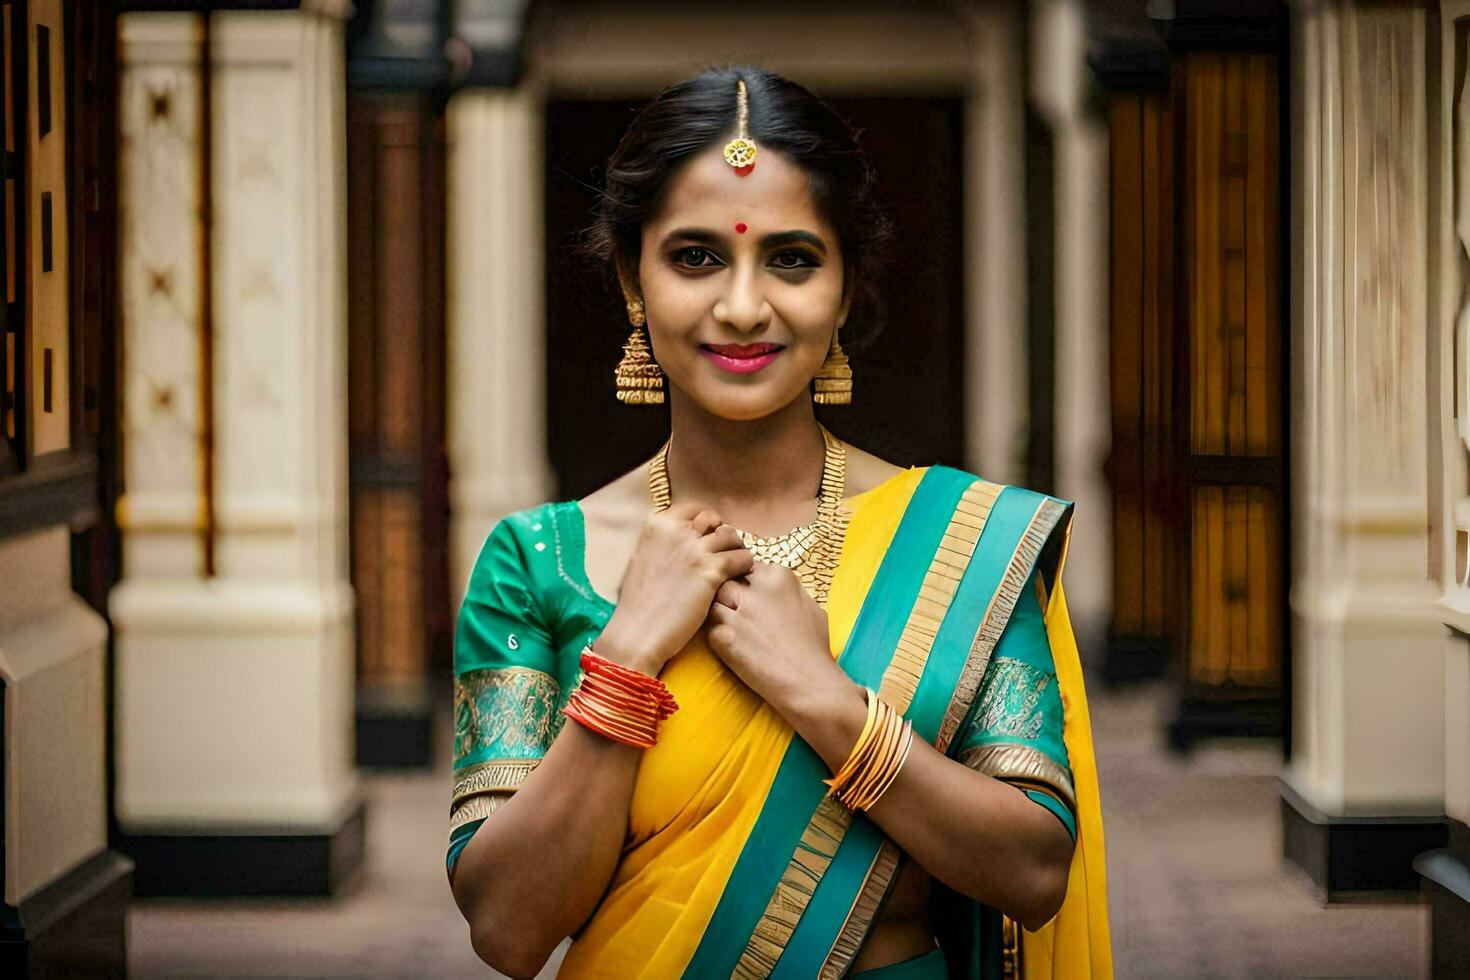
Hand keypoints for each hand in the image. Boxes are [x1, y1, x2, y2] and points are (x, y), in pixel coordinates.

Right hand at [594, 502, 753, 674]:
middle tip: (723, 554)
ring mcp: (695, 550)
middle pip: (715, 521)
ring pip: (732, 537)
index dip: (706, 524)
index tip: (709, 539)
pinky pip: (743, 558)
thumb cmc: (639, 602)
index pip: (695, 509)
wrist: (638, 631)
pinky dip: (745, 567)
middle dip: (722, 535)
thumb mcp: (644, 559)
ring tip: (733, 569)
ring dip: (736, 551)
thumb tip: (686, 537)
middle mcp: (677, 531)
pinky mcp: (712, 571)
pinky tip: (738, 580)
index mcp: (658, 525)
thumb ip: (664, 543)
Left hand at [702, 558, 847, 718]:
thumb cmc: (814, 647)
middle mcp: (755, 590)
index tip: (749, 597)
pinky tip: (734, 646)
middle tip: (738, 614)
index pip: (746, 566)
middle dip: (729, 595)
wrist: (807, 682)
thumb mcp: (810, 605)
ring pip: (713, 602)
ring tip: (736, 630)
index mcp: (778, 576)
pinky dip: (718, 635)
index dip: (745, 584)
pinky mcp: (722, 637)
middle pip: (726, 580)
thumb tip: (773, 586)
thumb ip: (787, 590)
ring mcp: (736, 613)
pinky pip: (710, 627)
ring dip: (720, 614)